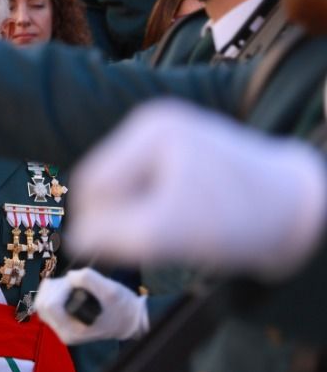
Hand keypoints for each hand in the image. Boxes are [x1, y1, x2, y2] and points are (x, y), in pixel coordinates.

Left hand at [33, 269, 149, 343]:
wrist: (129, 320)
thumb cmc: (123, 308)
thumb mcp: (111, 291)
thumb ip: (89, 280)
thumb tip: (69, 275)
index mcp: (72, 330)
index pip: (51, 305)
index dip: (61, 288)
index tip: (77, 282)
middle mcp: (63, 332)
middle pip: (42, 303)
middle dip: (56, 287)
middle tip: (75, 282)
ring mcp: (59, 327)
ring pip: (41, 302)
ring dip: (54, 288)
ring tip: (74, 285)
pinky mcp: (59, 321)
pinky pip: (46, 303)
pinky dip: (54, 291)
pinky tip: (68, 288)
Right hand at [68, 99, 326, 276]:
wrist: (298, 208)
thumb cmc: (240, 219)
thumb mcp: (169, 232)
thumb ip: (114, 236)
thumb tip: (74, 241)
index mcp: (153, 131)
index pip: (93, 180)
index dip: (95, 220)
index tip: (119, 250)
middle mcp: (156, 121)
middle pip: (104, 179)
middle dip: (118, 213)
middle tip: (150, 242)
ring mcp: (168, 132)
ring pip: (122, 182)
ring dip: (134, 212)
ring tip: (170, 229)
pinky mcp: (179, 148)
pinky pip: (142, 181)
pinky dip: (150, 205)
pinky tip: (177, 218)